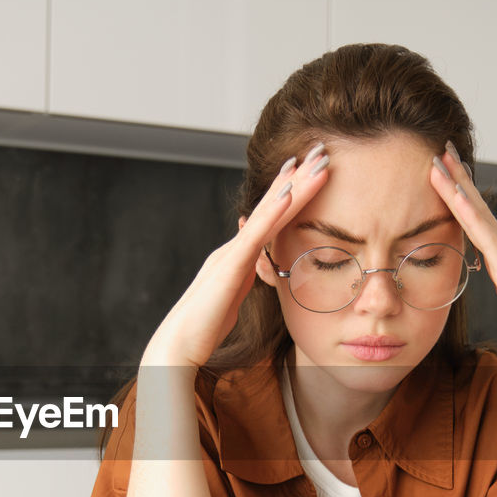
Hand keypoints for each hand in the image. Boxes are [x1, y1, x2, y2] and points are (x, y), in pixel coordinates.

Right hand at [141, 144, 331, 368]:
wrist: (176, 345)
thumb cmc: (202, 330)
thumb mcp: (230, 300)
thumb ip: (243, 283)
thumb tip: (256, 275)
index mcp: (236, 257)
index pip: (269, 219)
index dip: (289, 193)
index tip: (308, 170)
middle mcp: (233, 248)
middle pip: (270, 207)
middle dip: (297, 177)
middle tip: (320, 150)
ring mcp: (231, 254)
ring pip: (267, 213)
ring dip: (294, 185)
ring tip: (315, 160)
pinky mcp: (230, 267)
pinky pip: (256, 235)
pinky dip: (273, 213)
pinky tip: (290, 193)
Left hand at [429, 143, 496, 370]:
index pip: (476, 222)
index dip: (459, 196)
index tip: (444, 171)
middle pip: (477, 208)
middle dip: (459, 178)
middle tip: (442, 148)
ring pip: (479, 215)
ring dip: (458, 186)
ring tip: (442, 159)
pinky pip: (485, 237)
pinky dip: (469, 214)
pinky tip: (454, 195)